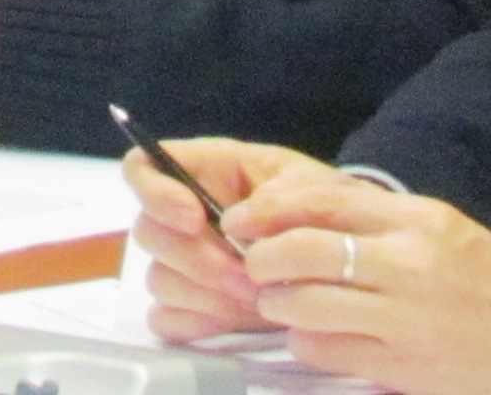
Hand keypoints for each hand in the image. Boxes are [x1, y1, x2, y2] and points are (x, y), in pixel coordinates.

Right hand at [128, 137, 328, 341]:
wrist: (348, 254)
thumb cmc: (324, 207)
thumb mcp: (311, 185)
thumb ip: (276, 197)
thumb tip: (233, 223)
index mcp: (203, 172)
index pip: (143, 168)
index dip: (154, 192)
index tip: (193, 217)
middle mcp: (184, 216)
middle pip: (147, 231)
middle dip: (195, 259)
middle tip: (245, 276)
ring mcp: (186, 264)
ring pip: (158, 279)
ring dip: (204, 294)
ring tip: (255, 300)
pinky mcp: (194, 305)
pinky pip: (167, 319)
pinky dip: (197, 323)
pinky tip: (235, 319)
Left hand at [226, 170, 490, 394]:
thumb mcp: (439, 225)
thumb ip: (372, 215)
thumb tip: (292, 213)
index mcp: (416, 222)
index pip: (316, 201)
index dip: (264, 210)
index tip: (239, 220)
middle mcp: (408, 266)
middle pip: (300, 252)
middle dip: (260, 258)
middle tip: (252, 264)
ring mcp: (405, 320)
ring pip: (304, 305)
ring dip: (278, 303)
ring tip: (279, 300)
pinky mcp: (404, 368)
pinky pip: (326, 351)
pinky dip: (305, 342)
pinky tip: (313, 335)